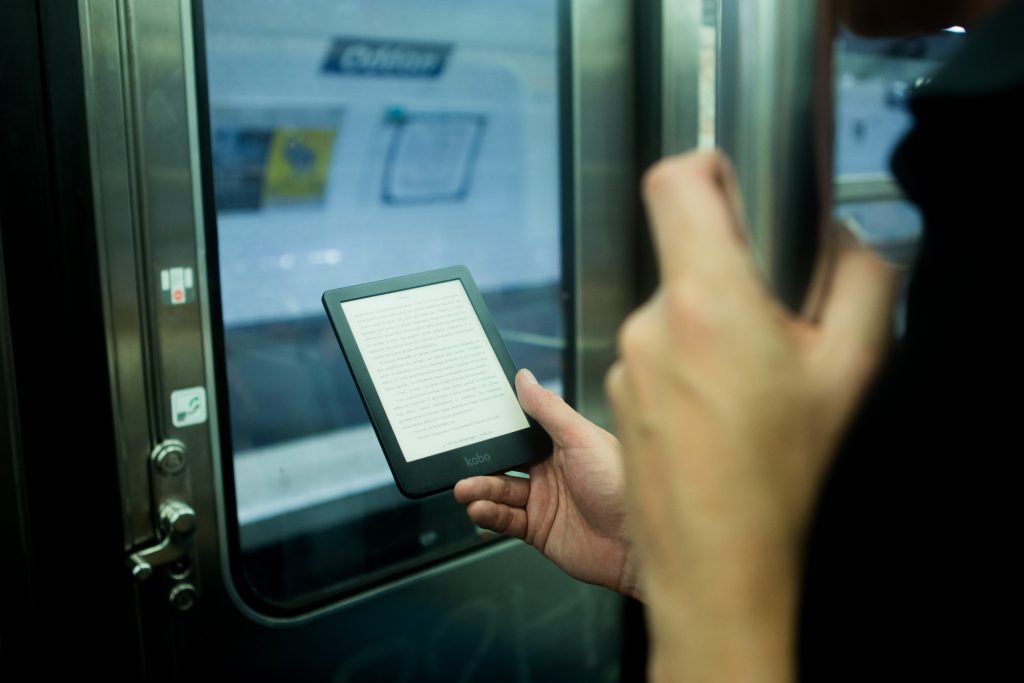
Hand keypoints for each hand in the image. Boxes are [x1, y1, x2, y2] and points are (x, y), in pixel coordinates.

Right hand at [454, 369, 639, 598]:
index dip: (496, 429)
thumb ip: (549, 410)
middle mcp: (551, 471)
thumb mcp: (581, 438)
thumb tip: (524, 378)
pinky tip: (481, 510)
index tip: (470, 424)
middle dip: (480, 464)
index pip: (520, 431)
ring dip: (480, 490)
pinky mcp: (539, 530)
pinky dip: (489, 515)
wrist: (635, 544)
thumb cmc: (622, 486)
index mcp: (562, 444)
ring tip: (466, 491)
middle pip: (505, 463)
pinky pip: (505, 520)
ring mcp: (544, 502)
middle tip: (462, 464)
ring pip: (500, 492)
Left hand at [605, 151, 897, 680]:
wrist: (720, 567)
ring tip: (752, 390)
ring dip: (714, 331)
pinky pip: (658, 354)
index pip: (673, 184)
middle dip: (734, 277)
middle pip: (687, 256)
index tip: (733, 185)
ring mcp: (626, 363)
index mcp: (705, 302)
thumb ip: (859, 280)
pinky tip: (723, 415)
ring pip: (676, 312)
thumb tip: (848, 239)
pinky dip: (690, 366)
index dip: (705, 168)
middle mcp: (651, 325)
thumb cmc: (781, 481)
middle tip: (778, 334)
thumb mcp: (852, 371)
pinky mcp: (616, 396)